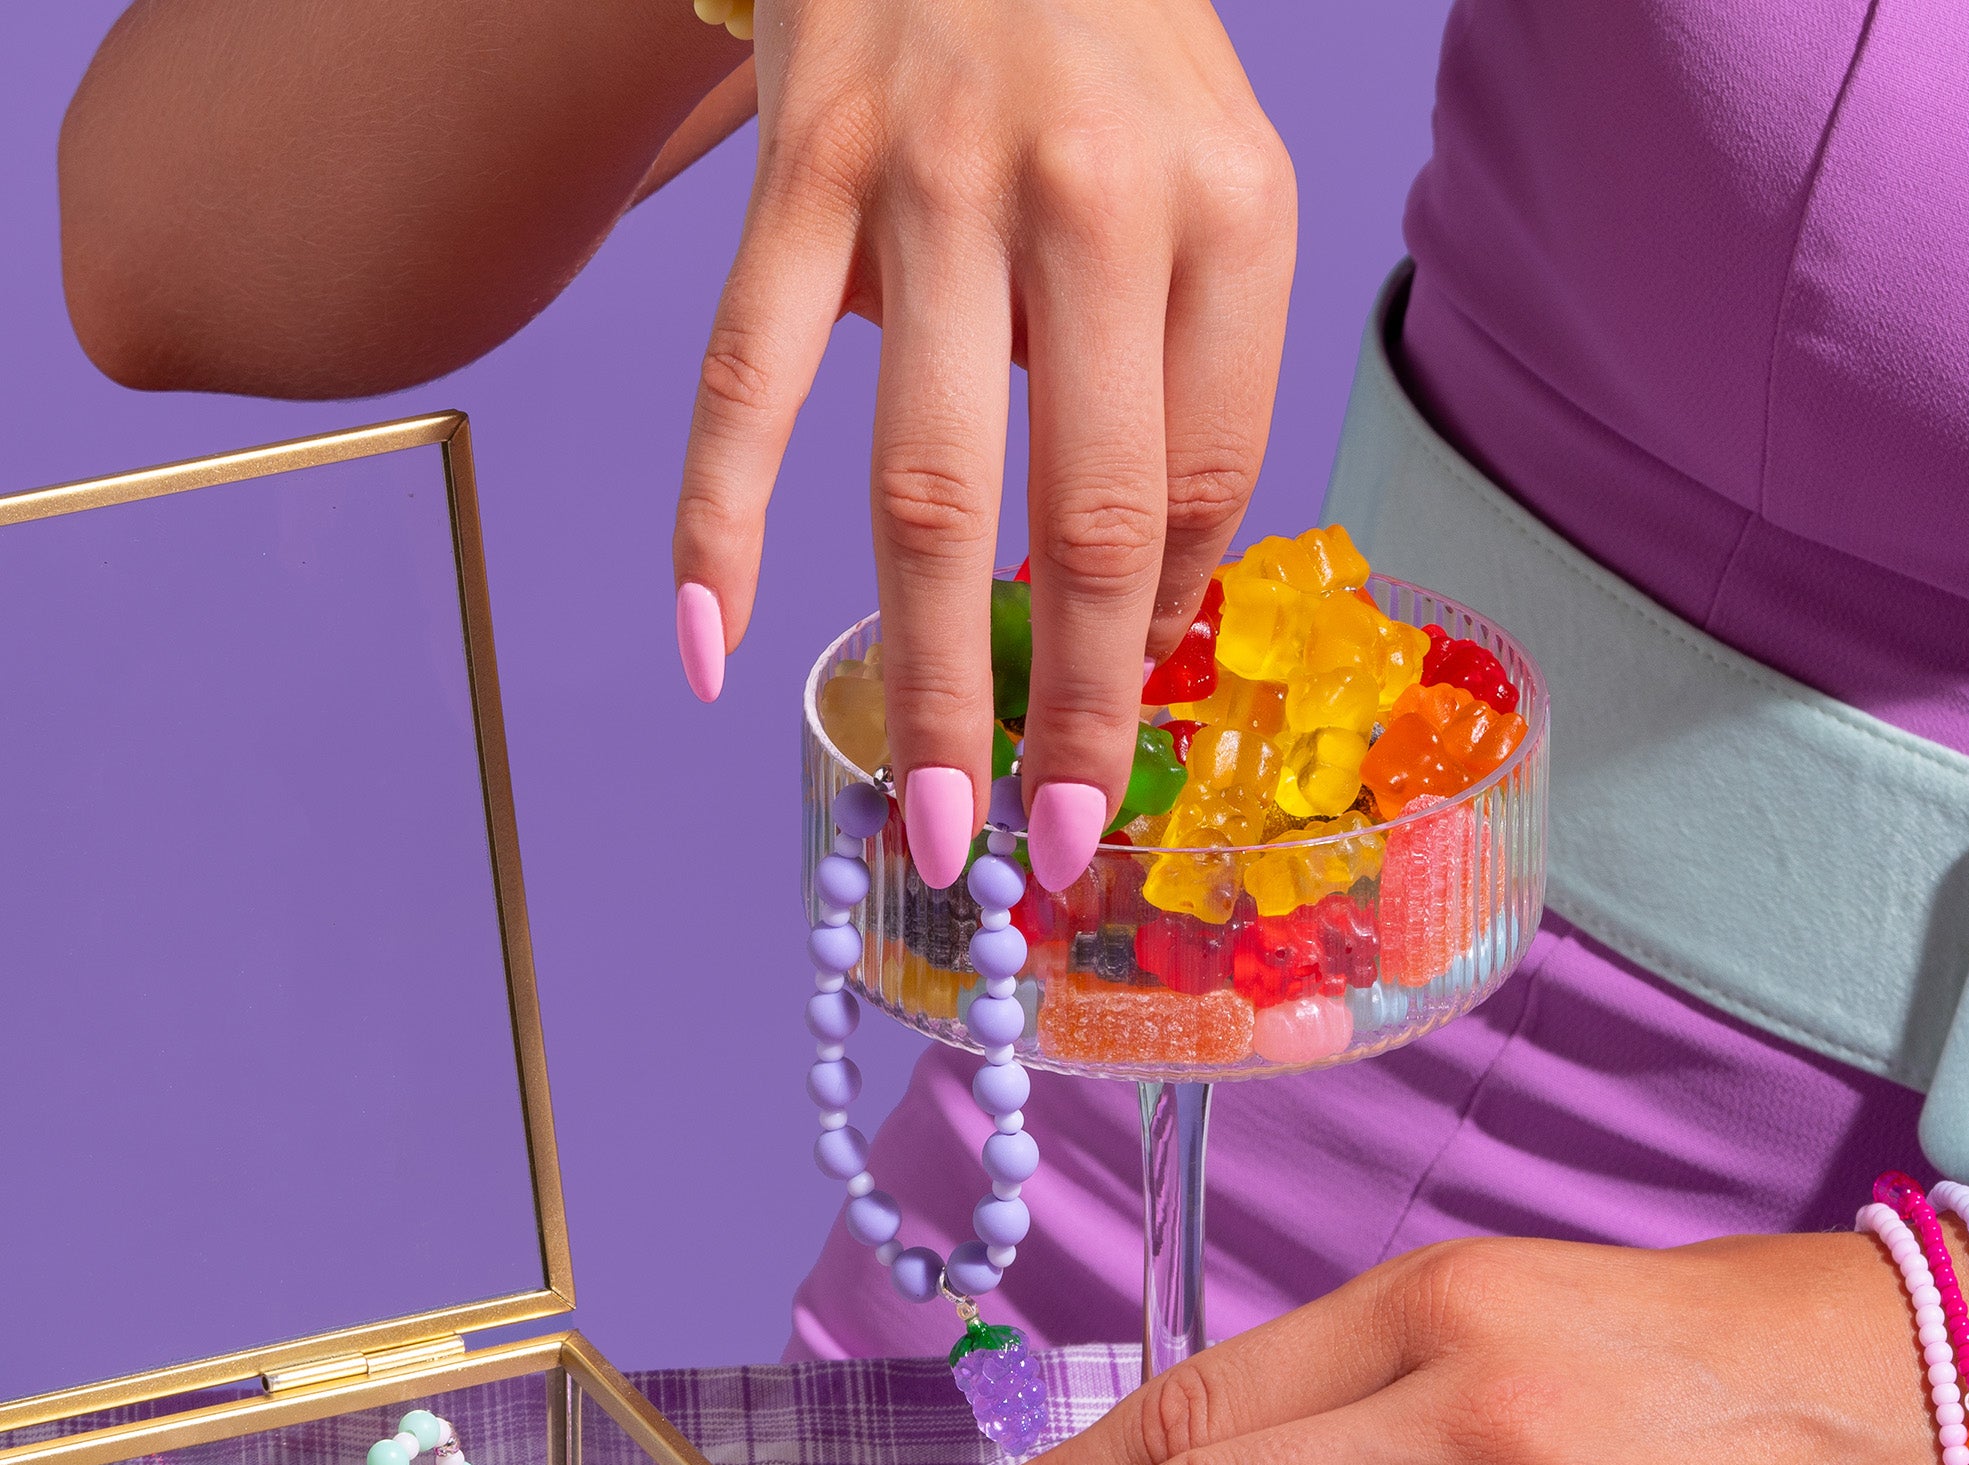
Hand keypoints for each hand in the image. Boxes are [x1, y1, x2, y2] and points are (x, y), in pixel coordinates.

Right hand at [672, 0, 1293, 877]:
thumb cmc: (1102, 53)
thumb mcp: (1208, 188)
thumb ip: (1187, 380)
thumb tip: (1127, 612)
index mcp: (1226, 217)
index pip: (1205, 485)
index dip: (1157, 634)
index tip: (1116, 739)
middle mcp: (1093, 203)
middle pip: (1085, 520)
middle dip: (1067, 716)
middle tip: (1043, 849)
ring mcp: (932, 185)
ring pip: (923, 486)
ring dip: (925, 676)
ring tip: (927, 812)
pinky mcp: (799, 169)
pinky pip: (747, 378)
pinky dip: (719, 522)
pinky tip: (711, 645)